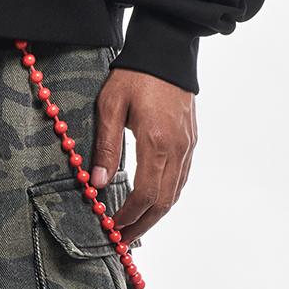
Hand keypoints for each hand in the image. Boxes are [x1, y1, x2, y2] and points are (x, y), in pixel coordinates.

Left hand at [90, 70, 196, 244]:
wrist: (167, 49)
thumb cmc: (134, 75)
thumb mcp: (110, 107)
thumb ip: (105, 148)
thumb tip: (97, 185)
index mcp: (157, 142)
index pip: (145, 194)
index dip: (129, 216)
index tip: (112, 226)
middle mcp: (178, 148)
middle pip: (163, 202)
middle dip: (142, 224)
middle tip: (122, 239)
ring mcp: (188, 145)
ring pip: (175, 193)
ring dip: (155, 215)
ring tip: (134, 227)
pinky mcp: (191, 140)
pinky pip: (181, 179)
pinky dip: (167, 197)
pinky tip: (152, 203)